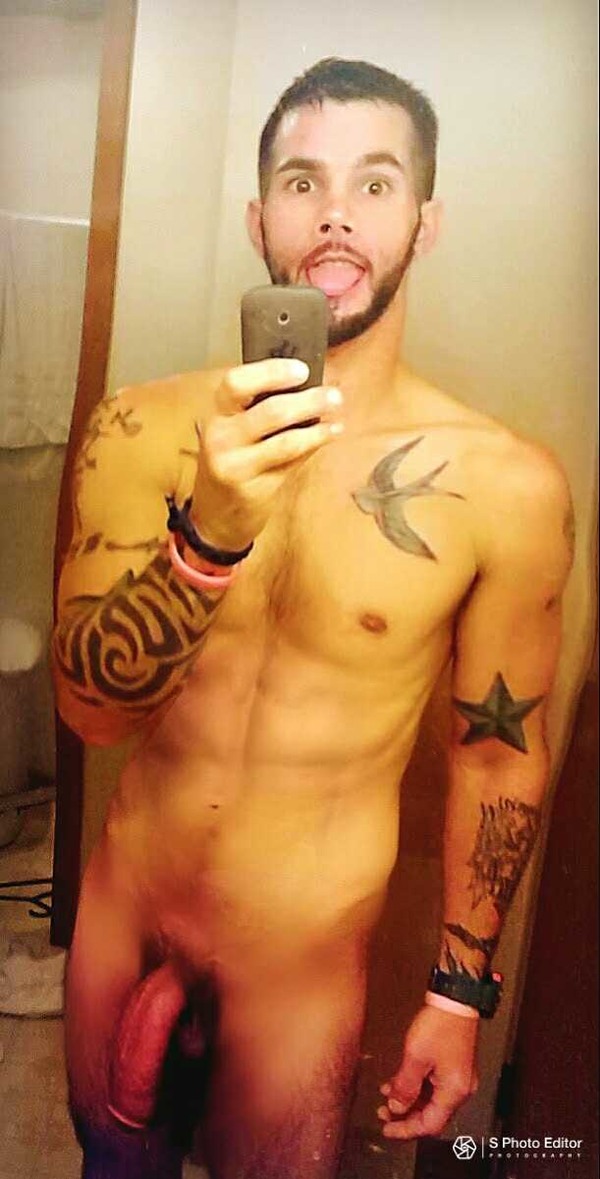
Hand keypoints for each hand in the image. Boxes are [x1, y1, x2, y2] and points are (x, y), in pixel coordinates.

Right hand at [191, 359, 342, 551]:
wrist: (215, 515)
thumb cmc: (231, 462)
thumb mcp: (234, 431)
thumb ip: (262, 407)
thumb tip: (310, 384)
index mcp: (216, 413)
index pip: (236, 382)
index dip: (270, 372)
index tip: (302, 369)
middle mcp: (221, 438)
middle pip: (269, 411)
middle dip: (307, 401)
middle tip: (332, 394)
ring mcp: (236, 466)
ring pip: (285, 440)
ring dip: (317, 426)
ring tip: (336, 414)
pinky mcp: (254, 489)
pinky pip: (291, 462)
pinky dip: (314, 444)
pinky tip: (329, 435)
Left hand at [377, 1005, 478, 1139]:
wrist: (455, 1000)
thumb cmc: (440, 1025)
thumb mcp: (415, 1057)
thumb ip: (405, 1086)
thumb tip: (396, 1108)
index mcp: (454, 1092)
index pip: (429, 1124)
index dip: (406, 1130)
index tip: (387, 1129)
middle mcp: (460, 1089)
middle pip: (431, 1115)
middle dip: (405, 1115)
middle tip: (383, 1113)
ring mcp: (459, 1078)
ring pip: (431, 1100)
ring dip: (409, 1100)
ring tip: (387, 1095)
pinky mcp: (454, 1066)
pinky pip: (434, 1086)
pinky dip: (417, 1087)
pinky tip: (398, 1081)